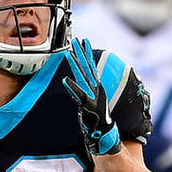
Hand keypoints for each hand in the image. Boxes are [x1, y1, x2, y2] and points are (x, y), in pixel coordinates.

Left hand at [60, 38, 119, 155]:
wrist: (106, 132)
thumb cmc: (97, 118)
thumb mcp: (91, 102)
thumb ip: (86, 92)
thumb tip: (79, 84)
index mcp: (95, 86)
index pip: (90, 65)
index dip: (86, 53)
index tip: (84, 41)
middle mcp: (94, 88)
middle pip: (86, 67)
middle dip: (81, 52)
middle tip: (76, 39)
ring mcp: (92, 95)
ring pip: (82, 76)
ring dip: (75, 64)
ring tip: (69, 53)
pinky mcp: (88, 105)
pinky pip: (79, 95)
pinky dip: (72, 88)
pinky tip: (65, 80)